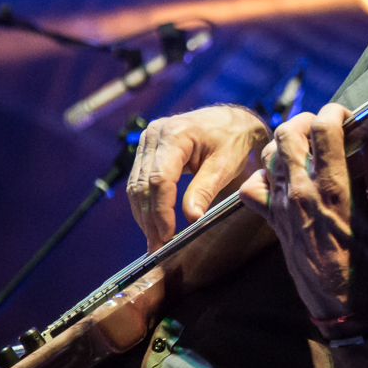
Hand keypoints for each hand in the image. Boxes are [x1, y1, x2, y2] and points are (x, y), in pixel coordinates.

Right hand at [127, 105, 270, 250]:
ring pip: (136, 186)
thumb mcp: (225, 165)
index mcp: (175, 134)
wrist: (230, 121)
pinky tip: (152, 223)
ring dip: (144, 216)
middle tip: (158, 246)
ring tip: (154, 240)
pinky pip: (139, 182)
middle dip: (150, 219)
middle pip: (144, 185)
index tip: (167, 235)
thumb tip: (192, 217)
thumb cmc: (231, 139)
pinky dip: (145, 205)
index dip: (161, 210)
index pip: (160, 179)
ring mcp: (147, 141)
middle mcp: (155, 135)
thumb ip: (205, 190)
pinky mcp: (147, 151)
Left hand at [238, 104, 367, 321]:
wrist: (340, 296)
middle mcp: (301, 190)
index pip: (323, 128)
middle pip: (287, 132)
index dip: (334, 112)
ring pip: (270, 153)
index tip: (345, 117)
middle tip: (322, 126)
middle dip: (306, 119)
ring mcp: (281, 203)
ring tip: (305, 145)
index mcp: (332, 186)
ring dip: (286, 140)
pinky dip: (263, 173)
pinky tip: (282, 174)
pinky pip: (252, 185)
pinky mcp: (271, 217)